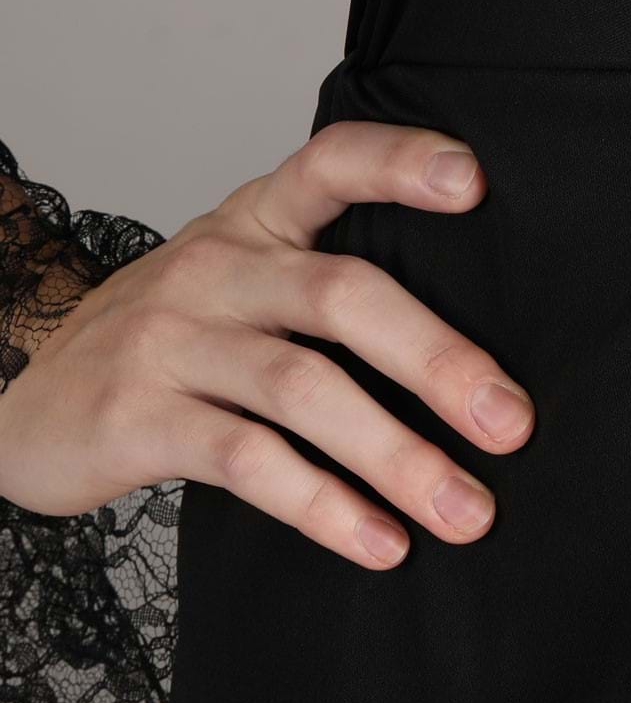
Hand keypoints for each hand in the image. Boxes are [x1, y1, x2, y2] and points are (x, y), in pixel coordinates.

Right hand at [0, 121, 533, 567]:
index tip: (474, 182)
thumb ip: (329, 282)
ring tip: (465, 510)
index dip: (400, 161)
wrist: (27, 392)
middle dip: (436, 360)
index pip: (332, 160)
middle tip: (511, 421)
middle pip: (342, 295)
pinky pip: (247, 462)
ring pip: (304, 389)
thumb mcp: (244, 276)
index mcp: (257, 216)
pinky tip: (379, 542)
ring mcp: (174, 338)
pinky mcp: (139, 418)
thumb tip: (474, 350)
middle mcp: (219, 264)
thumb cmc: (176, 332)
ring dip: (395, 455)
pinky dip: (323, 506)